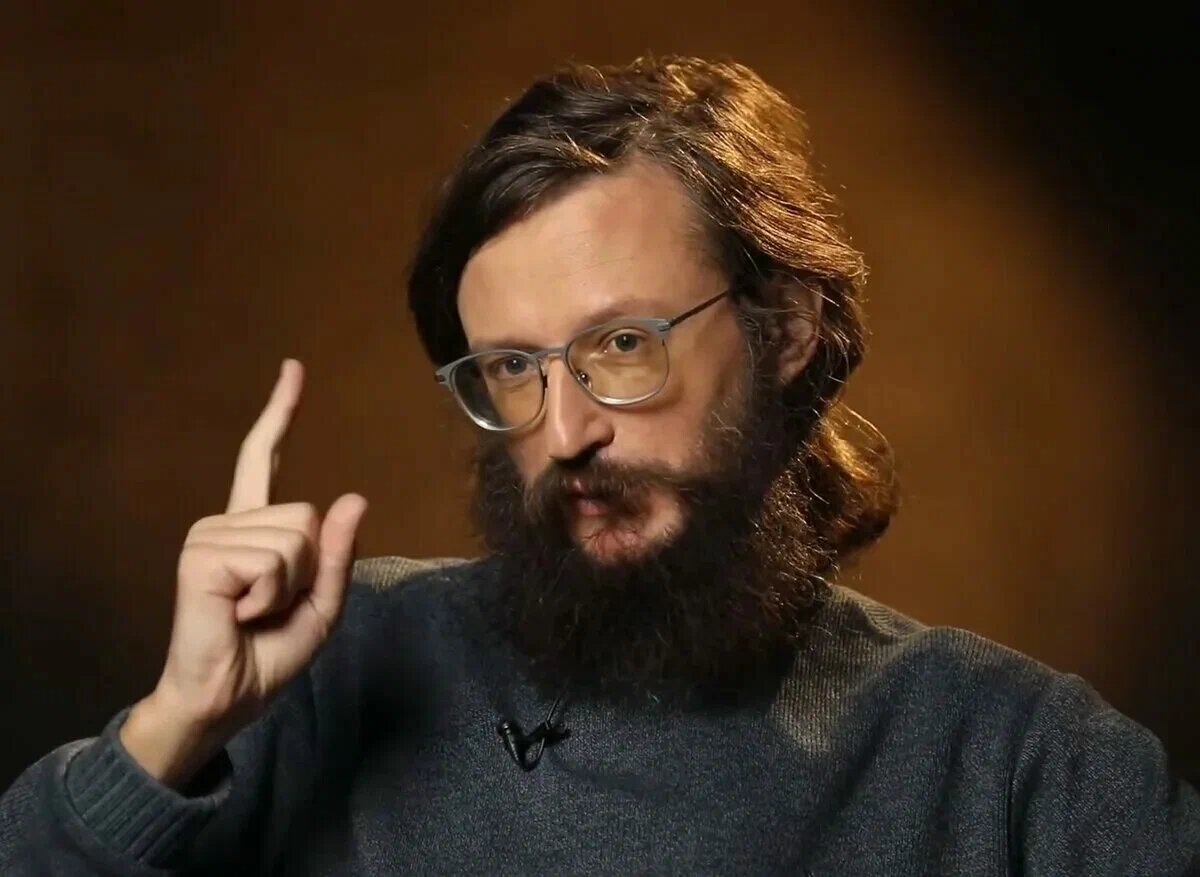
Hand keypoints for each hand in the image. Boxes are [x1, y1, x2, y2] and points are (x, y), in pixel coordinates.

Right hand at [120, 359, 367, 786]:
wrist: (226, 698)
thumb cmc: (267, 655)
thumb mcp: (321, 605)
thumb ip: (337, 554)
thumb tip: (355, 497)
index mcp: (251, 529)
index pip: (265, 458)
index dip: (281, 413)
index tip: (293, 368)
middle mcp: (225, 521)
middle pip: (308, 516)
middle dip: (308, 570)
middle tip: (270, 607)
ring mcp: (209, 535)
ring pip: (296, 538)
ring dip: (289, 587)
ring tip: (253, 612)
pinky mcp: (201, 556)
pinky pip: (273, 560)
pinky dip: (271, 596)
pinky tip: (240, 614)